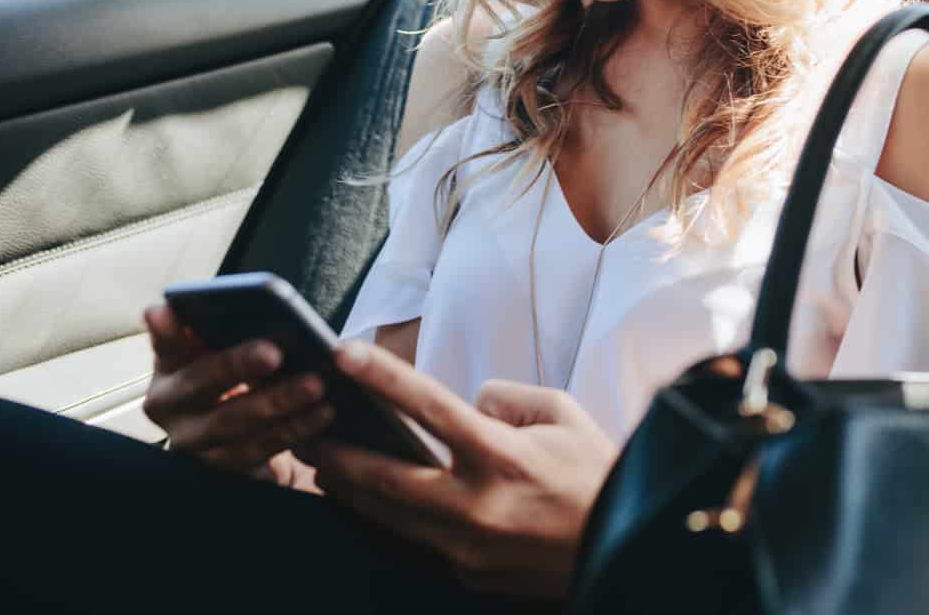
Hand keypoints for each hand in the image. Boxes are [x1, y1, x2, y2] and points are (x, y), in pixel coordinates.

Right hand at [141, 303, 334, 480]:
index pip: (166, 344)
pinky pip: (259, 451)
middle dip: (236, 366)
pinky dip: (293, 430)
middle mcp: (170, 408)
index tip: (164, 310)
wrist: (242, 434)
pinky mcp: (223, 469)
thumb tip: (197, 307)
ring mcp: (193, 443)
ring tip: (315, 384)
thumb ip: (215, 328)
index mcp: (169, 369)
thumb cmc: (236, 375)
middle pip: (200, 384)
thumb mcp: (223, 350)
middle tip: (274, 352)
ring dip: (276, 403)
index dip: (167, 331)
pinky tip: (322, 413)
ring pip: (232, 423)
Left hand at [298, 340, 617, 598]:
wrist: (622, 547)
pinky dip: (387, 521)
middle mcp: (476, 504)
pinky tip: (369, 504)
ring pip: (388, 517)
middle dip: (337, 453)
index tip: (344, 354)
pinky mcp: (467, 574)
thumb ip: (507, 398)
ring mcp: (466, 547)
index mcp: (502, 456)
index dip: (382, 377)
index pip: (429, 407)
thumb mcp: (562, 415)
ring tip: (322, 466)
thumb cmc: (594, 474)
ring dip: (351, 490)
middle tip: (305, 431)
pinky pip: (414, 542)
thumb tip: (468, 403)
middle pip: (384, 477)